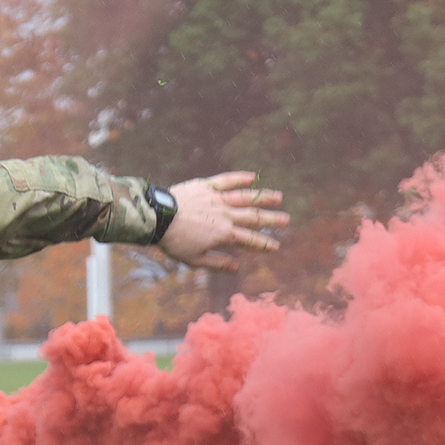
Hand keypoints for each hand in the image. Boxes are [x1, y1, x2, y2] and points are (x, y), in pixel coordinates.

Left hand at [158, 172, 290, 268]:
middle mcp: (225, 215)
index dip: (264, 244)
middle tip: (286, 220)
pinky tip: (253, 177)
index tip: (275, 247)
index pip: (249, 240)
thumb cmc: (174, 241)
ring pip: (245, 197)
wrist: (157, 218)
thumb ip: (218, 263)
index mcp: (223, 234)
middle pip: (253, 217)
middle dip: (271, 220)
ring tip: (278, 197)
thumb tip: (237, 267)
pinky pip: (226, 180)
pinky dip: (240, 178)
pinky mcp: (206, 186)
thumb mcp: (195, 259)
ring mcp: (216, 199)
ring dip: (263, 198)